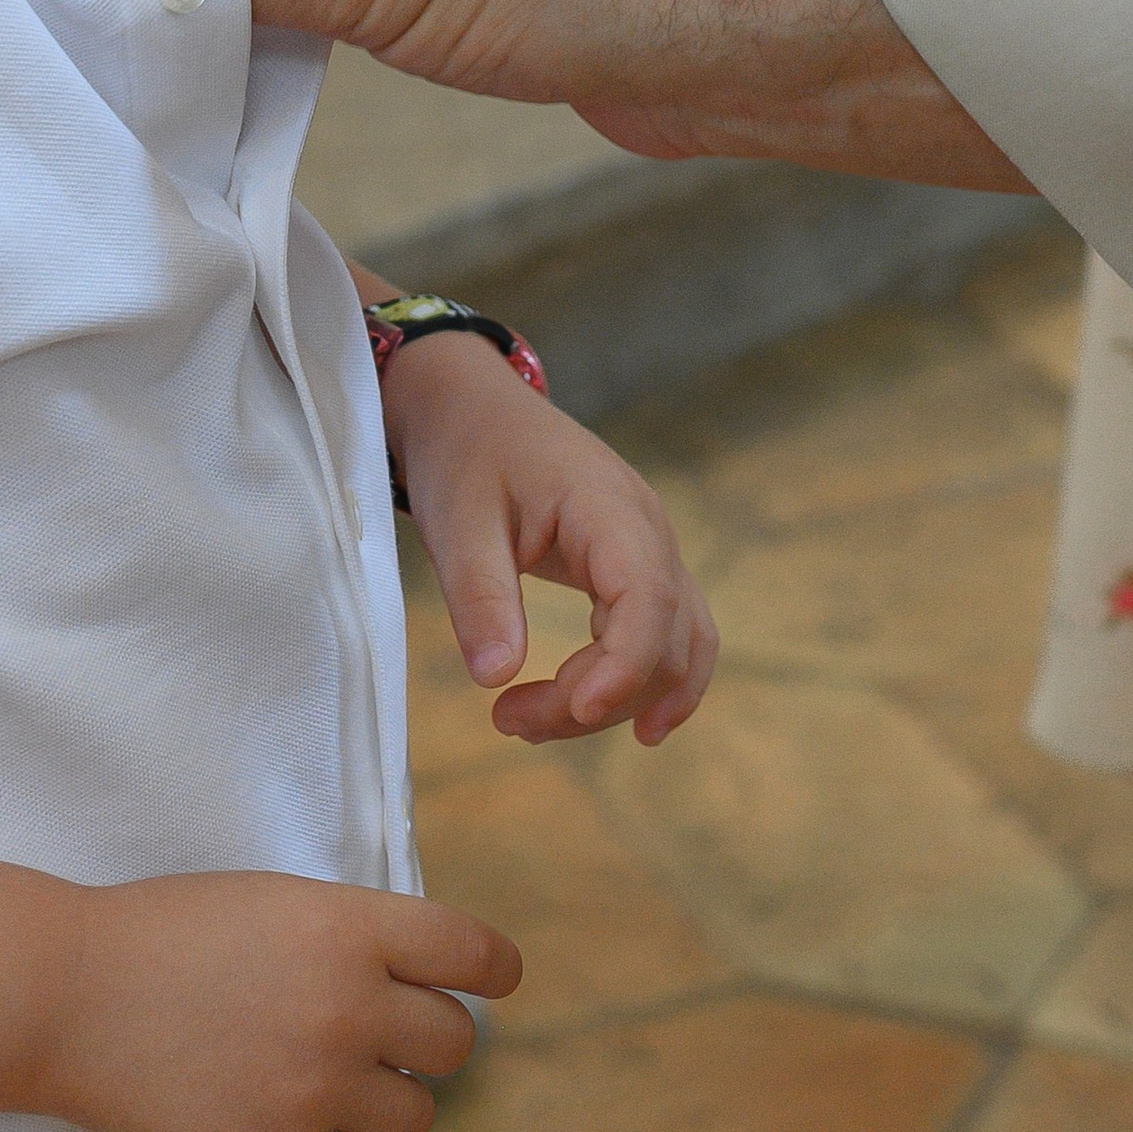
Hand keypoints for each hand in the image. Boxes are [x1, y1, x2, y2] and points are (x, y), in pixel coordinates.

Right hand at [31, 867, 518, 1131]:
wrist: (69, 994)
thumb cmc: (169, 933)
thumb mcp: (280, 900)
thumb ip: (355, 937)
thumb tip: (425, 978)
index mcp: (351, 927)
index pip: (474, 954)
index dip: (492, 970)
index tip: (487, 982)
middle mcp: (349, 1005)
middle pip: (455, 1044)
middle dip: (424, 1044)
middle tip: (373, 1042)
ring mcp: (314, 1087)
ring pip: (417, 1119)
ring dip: (387, 1109)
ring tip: (332, 1093)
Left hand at [384, 338, 717, 746]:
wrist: (473, 408)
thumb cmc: (465, 456)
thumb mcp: (456, 523)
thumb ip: (480, 597)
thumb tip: (495, 678)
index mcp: (607, 507)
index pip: (648, 594)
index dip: (625, 664)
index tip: (575, 711)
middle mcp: (648, 529)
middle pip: (663, 636)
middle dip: (596, 698)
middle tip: (508, 719)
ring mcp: (651, 547)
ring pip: (676, 644)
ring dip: (620, 699)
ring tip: (535, 722)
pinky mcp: (638, 565)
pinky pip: (671, 632)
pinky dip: (654, 681)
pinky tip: (631, 724)